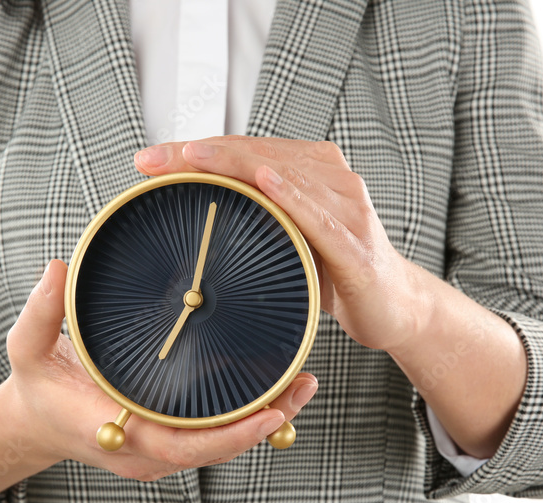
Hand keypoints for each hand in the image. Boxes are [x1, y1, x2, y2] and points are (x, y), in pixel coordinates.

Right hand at [4, 259, 318, 480]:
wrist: (35, 424)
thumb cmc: (37, 386)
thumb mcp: (27, 349)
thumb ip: (41, 312)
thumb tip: (56, 269)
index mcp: (116, 433)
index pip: (181, 447)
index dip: (230, 436)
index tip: (270, 413)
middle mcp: (144, 452)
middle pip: (216, 450)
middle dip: (264, 424)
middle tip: (303, 387)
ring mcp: (158, 452)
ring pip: (220, 445)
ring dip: (265, 420)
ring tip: (304, 384)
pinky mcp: (168, 442)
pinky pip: (213, 436)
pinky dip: (247, 417)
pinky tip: (277, 389)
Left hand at [134, 137, 423, 352]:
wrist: (394, 309)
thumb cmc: (335, 273)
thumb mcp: (287, 240)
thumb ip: (254, 218)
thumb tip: (187, 221)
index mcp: (311, 172)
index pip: (244, 152)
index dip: (195, 152)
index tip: (148, 161)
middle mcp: (331, 179)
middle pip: (256, 156)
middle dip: (200, 155)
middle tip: (152, 161)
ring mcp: (348, 208)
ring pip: (284, 175)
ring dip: (234, 164)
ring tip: (191, 157)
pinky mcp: (357, 245)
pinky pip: (321, 216)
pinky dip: (293, 196)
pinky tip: (266, 180)